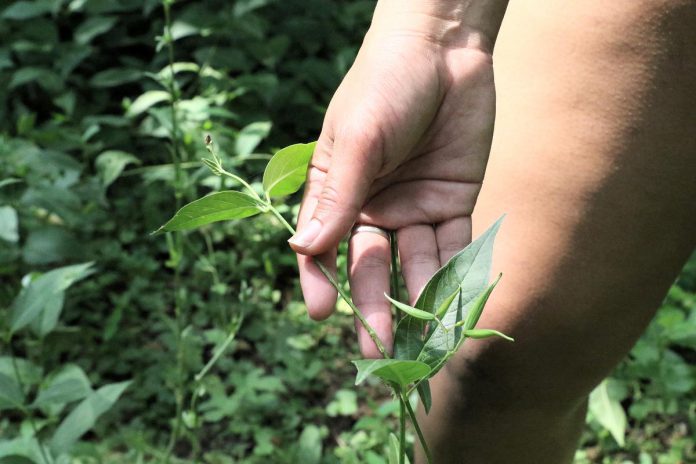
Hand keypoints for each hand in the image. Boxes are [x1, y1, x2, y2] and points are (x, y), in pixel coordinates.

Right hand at [289, 10, 495, 357]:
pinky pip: (451, 248)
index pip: (322, 246)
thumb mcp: (358, 139)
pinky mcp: (452, 204)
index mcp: (337, 191)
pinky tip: (452, 309)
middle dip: (372, 308)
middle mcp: (373, 207)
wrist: (444, 50)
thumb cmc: (385, 85)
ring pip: (412, 266)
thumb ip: (338, 196)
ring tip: (421, 341)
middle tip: (378, 350)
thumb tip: (303, 251)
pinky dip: (453, 278)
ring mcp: (413, 208)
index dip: (319, 280)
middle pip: (369, 267)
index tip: (321, 313)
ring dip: (416, 302)